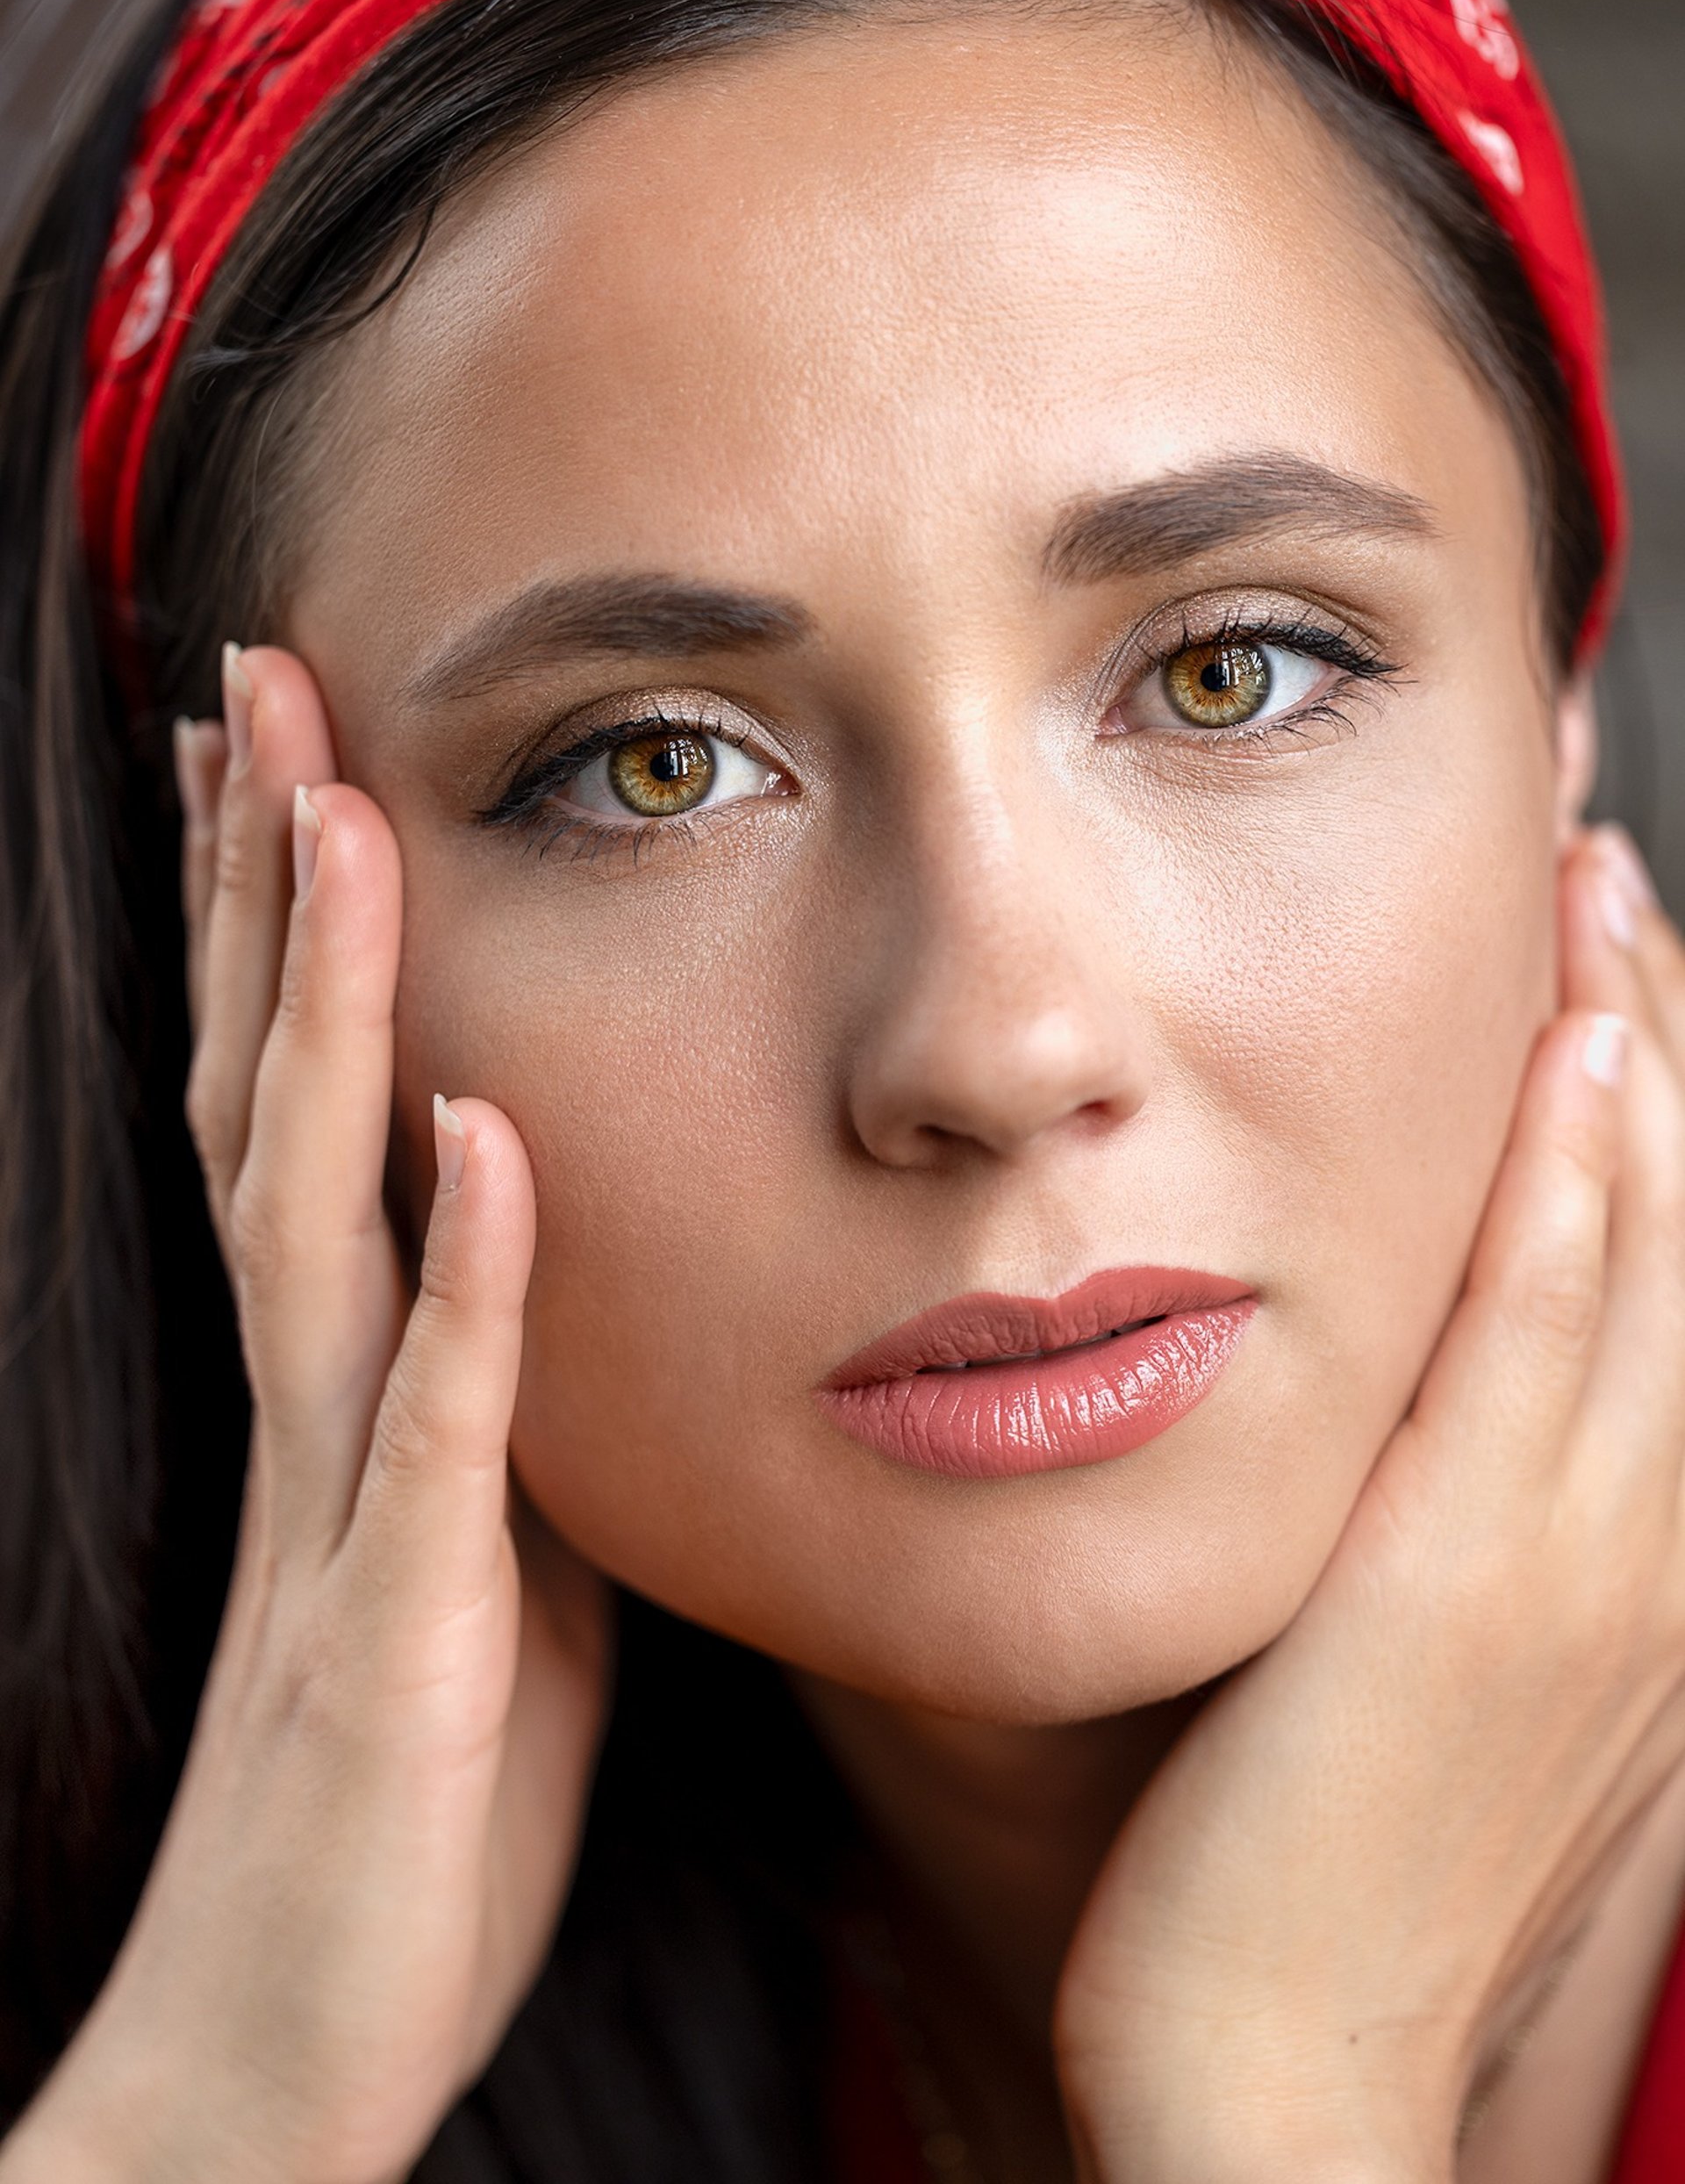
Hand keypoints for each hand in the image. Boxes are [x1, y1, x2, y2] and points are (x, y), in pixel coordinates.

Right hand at [3, 646, 608, 2183]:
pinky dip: (453, 1277)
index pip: (293, 1105)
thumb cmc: (409, 1803)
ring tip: (335, 825)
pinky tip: (477, 1134)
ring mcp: (339, 1508)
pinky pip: (431, 1426)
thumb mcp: (483, 1556)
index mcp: (344, 1385)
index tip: (284, 759)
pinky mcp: (401, 1630)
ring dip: (325, 1016)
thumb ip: (499, 1402)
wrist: (287, 2046)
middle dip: (261, 893)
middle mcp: (311, 1408)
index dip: (277, 932)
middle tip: (255, 685)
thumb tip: (550, 1265)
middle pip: (270, 1098)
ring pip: (313, 1211)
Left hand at [1055, 828, 1684, 2183]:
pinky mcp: (1463, 1579)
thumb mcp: (1429, 1662)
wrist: (1277, 2060)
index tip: (1619, 960)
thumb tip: (1404, 1377)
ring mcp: (1578, 1560)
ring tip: (1599, 891)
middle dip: (1667, 1030)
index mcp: (1644, 1558)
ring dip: (1636, 1059)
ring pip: (1641, 1254)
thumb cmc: (1324, 1852)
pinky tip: (1569, 1070)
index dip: (1667, 1099)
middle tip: (1610, 866)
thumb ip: (1445, 1510)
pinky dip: (1570, 1200)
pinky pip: (1537, 1351)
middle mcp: (1650, 1541)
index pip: (1673, 1271)